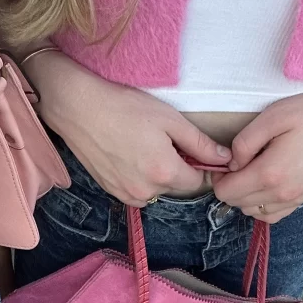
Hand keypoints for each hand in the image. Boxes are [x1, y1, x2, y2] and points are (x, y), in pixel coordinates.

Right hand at [25, 52, 231, 204]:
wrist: (78, 109)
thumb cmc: (124, 107)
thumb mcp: (170, 119)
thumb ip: (200, 143)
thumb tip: (224, 159)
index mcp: (165, 172)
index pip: (199, 182)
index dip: (204, 167)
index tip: (200, 150)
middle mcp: (147, 191)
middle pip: (178, 186)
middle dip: (181, 168)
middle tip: (168, 140)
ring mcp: (127, 194)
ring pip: (158, 190)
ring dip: (160, 174)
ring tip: (146, 145)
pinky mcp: (113, 192)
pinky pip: (139, 190)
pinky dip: (142, 177)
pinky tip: (132, 154)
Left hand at [212, 81, 302, 222]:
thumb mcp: (274, 116)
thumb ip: (244, 142)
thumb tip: (232, 163)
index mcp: (269, 174)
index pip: (225, 192)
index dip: (219, 176)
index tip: (225, 160)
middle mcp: (281, 195)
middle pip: (237, 204)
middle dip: (230, 186)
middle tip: (239, 161)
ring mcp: (295, 200)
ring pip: (253, 212)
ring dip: (245, 196)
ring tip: (253, 170)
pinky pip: (273, 215)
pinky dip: (263, 205)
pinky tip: (266, 184)